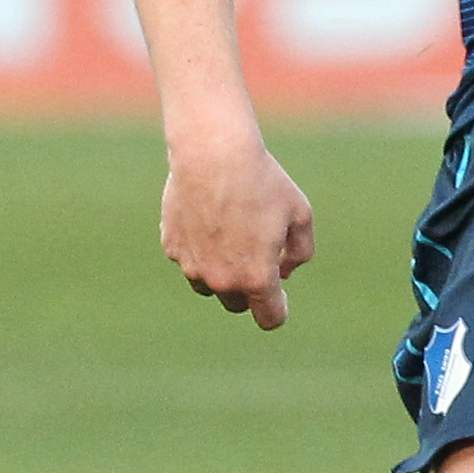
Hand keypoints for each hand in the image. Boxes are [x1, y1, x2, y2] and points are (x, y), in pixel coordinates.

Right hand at [161, 131, 316, 328]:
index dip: (278, 310)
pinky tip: (208, 217)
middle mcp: (222, 280)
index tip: (280, 294)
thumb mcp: (300, 214)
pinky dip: (200, 248)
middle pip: (237, 304)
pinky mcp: (173, 248)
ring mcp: (193, 266)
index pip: (270, 319)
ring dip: (221, 271)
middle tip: (256, 254)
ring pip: (209, 285)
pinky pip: (190, 260)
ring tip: (231, 233)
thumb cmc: (262, 181)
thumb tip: (283, 272)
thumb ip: (300, 252)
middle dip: (248, 289)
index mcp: (257, 278)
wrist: (212, 153)